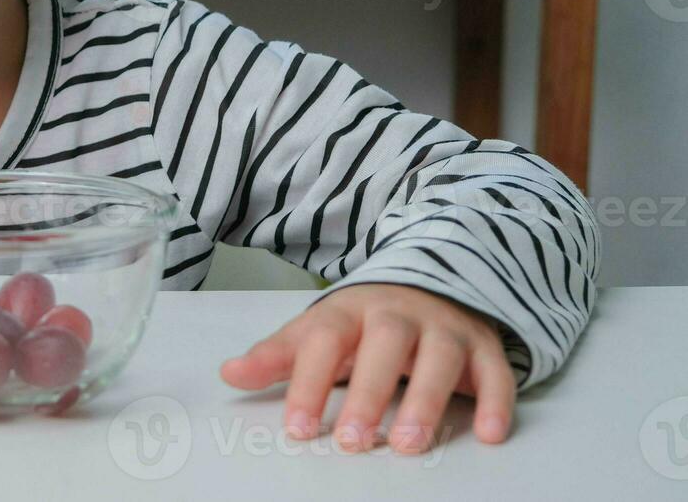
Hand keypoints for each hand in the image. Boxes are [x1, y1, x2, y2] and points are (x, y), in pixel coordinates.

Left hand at [218, 283, 514, 453]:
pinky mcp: (484, 345)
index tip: (296, 428)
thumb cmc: (364, 321)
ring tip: (408, 445)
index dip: (308, 383)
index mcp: (349, 311)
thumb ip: (276, 357)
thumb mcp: (317, 331)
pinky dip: (497, 400)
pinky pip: (495, 370)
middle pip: (384, 345)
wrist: (429, 280)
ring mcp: (444, 327)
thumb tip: (229, 373)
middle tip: (352, 441)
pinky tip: (490, 434)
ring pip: (439, 357)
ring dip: (425, 400)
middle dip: (368, 393)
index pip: (324, 340)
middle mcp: (398, 315)